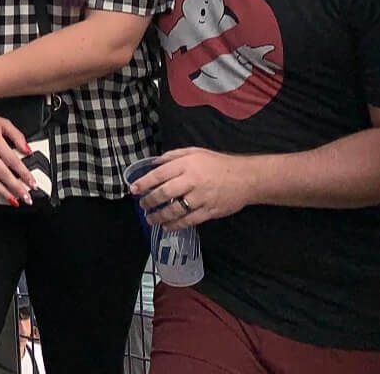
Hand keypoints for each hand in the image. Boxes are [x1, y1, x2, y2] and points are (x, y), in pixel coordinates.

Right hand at [0, 110, 36, 205]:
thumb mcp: (2, 122)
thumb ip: (17, 135)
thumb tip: (28, 150)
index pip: (14, 162)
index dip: (25, 174)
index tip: (33, 183)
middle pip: (4, 174)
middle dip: (17, 188)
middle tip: (26, 198)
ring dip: (3, 192)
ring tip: (13, 201)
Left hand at [129, 147, 255, 229]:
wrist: (246, 178)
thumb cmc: (218, 163)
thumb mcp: (195, 152)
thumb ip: (173, 156)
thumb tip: (154, 162)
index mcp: (187, 165)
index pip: (159, 174)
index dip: (144, 183)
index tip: (133, 189)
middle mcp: (192, 181)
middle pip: (164, 193)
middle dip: (149, 201)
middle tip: (142, 205)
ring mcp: (201, 198)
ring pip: (175, 210)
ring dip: (159, 216)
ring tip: (150, 219)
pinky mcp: (209, 211)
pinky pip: (189, 221)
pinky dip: (176, 225)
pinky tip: (167, 227)